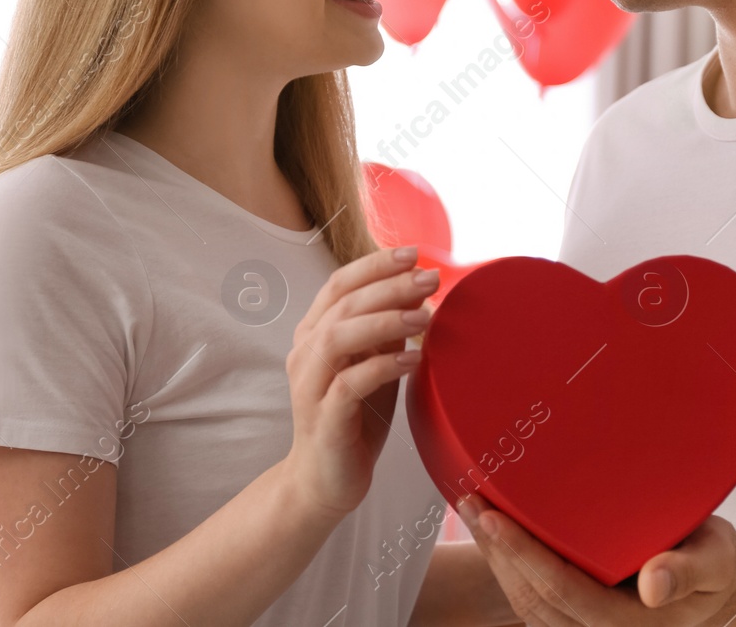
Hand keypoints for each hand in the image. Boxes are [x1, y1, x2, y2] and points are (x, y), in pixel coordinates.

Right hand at [283, 245, 438, 519]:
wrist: (324, 481)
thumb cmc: (355, 418)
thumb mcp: (373, 364)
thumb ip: (387, 330)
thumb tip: (420, 290)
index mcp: (315, 334)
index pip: (339, 284)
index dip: (374, 265)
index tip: (414, 253)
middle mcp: (305, 353)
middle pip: (342, 304)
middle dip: (388, 285)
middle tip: (430, 279)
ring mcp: (310, 386)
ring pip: (338, 337)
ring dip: (383, 320)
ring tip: (423, 316)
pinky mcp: (323, 419)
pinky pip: (348, 384)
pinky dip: (382, 366)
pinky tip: (412, 359)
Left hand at [457, 493, 735, 625]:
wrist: (713, 574)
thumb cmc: (712, 559)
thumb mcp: (715, 559)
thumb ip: (688, 570)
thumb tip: (653, 585)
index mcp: (632, 624)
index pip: (565, 590)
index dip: (525, 555)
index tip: (495, 518)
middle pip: (534, 598)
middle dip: (497, 551)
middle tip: (472, 501)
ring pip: (525, 602)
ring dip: (495, 558)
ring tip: (473, 510)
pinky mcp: (573, 614)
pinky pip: (530, 598)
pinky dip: (507, 565)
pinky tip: (494, 534)